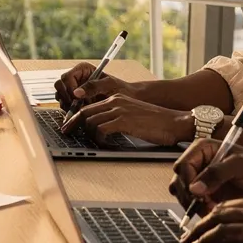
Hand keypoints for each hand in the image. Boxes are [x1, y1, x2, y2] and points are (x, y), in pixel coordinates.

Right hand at [54, 65, 144, 111]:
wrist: (126, 98)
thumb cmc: (120, 88)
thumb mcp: (109, 85)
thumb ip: (93, 86)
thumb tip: (76, 93)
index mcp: (82, 69)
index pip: (66, 77)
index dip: (69, 88)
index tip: (77, 99)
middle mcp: (76, 78)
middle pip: (59, 85)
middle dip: (66, 97)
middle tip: (76, 106)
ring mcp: (74, 89)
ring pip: (60, 96)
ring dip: (68, 105)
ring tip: (82, 110)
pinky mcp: (75, 100)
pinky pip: (65, 104)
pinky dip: (70, 110)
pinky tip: (81, 113)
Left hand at [76, 94, 194, 146]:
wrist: (175, 122)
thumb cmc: (156, 122)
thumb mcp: (133, 115)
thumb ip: (117, 117)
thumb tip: (101, 129)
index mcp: (116, 98)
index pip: (89, 106)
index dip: (75, 117)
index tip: (68, 126)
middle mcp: (115, 101)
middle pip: (85, 112)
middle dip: (73, 124)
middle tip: (67, 133)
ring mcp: (119, 110)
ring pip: (90, 121)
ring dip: (88, 134)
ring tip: (93, 142)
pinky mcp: (124, 120)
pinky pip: (101, 129)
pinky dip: (99, 139)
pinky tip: (105, 144)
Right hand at [166, 138, 242, 209]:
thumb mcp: (241, 166)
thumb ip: (218, 173)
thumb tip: (195, 187)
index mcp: (203, 149)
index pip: (183, 165)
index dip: (188, 181)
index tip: (200, 195)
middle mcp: (197, 162)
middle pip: (178, 180)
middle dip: (189, 196)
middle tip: (206, 205)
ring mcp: (199, 178)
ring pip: (181, 193)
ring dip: (192, 204)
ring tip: (211, 208)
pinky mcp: (203, 193)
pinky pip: (190, 203)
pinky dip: (197, 209)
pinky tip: (212, 211)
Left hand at [181, 193, 242, 242]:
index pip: (240, 203)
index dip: (223, 212)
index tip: (212, 220)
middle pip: (225, 207)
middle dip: (205, 218)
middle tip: (192, 229)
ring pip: (218, 217)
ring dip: (200, 229)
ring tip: (189, 239)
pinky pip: (222, 232)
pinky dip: (207, 238)